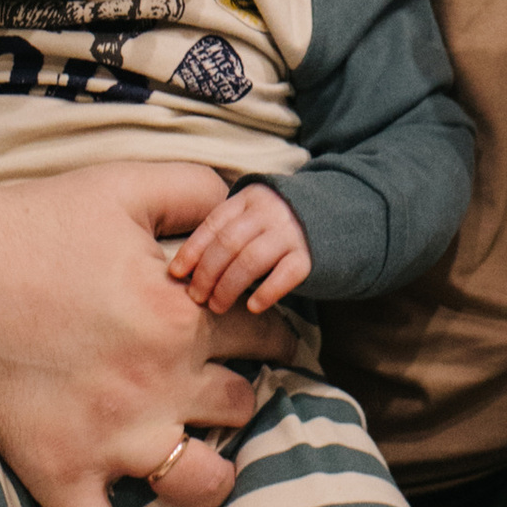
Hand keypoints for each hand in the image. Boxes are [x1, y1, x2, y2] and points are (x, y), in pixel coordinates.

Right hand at [0, 161, 265, 506]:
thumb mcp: (125, 184)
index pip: (265, 331)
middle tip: (236, 393)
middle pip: (244, 407)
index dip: (275, 330)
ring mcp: (109, 438)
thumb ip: (197, 188)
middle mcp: (157, 384)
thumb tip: (245, 203)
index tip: (269, 335)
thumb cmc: (32, 220)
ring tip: (208, 463)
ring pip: (201, 483)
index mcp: (180, 314)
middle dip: (248, 396)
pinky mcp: (57, 474)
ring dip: (215, 476)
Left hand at [170, 179, 312, 314]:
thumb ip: (225, 232)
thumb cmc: (274, 227)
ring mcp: (291, 231)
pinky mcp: (310, 255)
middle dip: (207, 273)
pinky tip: (253, 307)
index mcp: (248, 199)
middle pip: (228, 243)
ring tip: (217, 306)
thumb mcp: (250, 217)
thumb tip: (182, 269)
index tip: (175, 273)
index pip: (214, 224)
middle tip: (196, 297)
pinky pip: (286, 274)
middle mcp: (269, 211)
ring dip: (229, 286)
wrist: (331, 219)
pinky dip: (267, 292)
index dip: (192, 250)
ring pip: (251, 260)